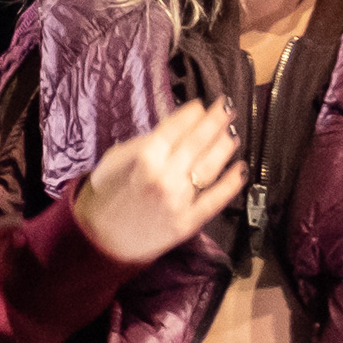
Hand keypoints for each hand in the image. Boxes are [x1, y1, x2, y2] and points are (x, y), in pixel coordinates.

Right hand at [71, 97, 244, 263]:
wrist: (102, 237)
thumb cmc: (108, 194)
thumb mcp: (114, 160)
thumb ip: (144, 143)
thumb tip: (174, 128)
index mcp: (144, 159)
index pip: (175, 129)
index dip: (191, 115)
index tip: (201, 105)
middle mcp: (165, 177)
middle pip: (197, 144)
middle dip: (215, 122)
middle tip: (227, 107)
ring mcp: (178, 200)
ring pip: (209, 168)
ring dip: (224, 147)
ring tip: (232, 133)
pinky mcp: (188, 222)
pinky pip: (215, 200)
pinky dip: (230, 183)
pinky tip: (241, 168)